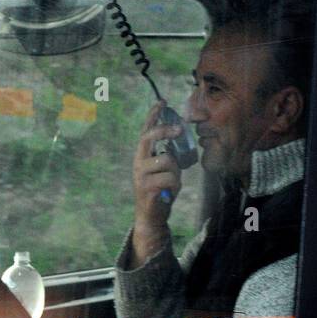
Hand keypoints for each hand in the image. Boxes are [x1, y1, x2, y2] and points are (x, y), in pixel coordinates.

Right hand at [130, 100, 182, 266]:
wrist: (151, 215)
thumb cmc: (161, 190)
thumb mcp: (165, 169)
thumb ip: (168, 155)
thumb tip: (178, 140)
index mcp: (142, 156)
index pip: (146, 131)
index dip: (153, 116)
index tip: (162, 102)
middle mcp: (138, 162)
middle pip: (148, 138)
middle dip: (164, 131)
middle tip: (179, 129)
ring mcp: (140, 175)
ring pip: (167, 161)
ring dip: (176, 172)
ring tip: (172, 182)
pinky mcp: (146, 187)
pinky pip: (169, 178)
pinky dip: (175, 185)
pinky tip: (170, 192)